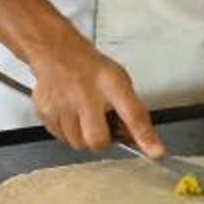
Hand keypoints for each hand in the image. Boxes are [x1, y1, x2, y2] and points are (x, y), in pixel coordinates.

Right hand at [26, 34, 159, 155]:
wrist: (57, 52)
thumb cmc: (91, 68)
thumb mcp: (119, 82)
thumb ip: (131, 111)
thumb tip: (141, 141)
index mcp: (111, 83)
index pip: (133, 114)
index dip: (145, 136)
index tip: (156, 152)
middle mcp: (86, 93)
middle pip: (97, 139)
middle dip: (102, 140)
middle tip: (102, 126)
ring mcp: (63, 103)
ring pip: (78, 143)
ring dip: (84, 136)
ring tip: (84, 115)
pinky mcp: (46, 112)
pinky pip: (61, 138)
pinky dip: (68, 132)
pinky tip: (70, 113)